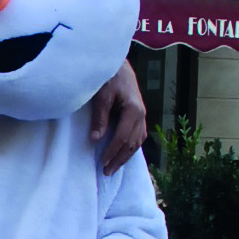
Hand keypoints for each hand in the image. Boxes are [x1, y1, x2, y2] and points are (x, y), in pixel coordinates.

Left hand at [90, 59, 146, 173]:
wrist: (119, 66)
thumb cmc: (109, 79)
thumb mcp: (101, 97)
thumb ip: (100, 118)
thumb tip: (95, 139)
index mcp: (134, 111)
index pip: (122, 138)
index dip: (112, 152)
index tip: (102, 163)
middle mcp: (142, 115)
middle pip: (132, 144)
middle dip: (119, 159)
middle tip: (106, 172)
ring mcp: (143, 116)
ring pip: (137, 142)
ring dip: (126, 156)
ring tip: (113, 167)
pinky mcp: (140, 115)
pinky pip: (138, 136)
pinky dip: (131, 147)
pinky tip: (123, 155)